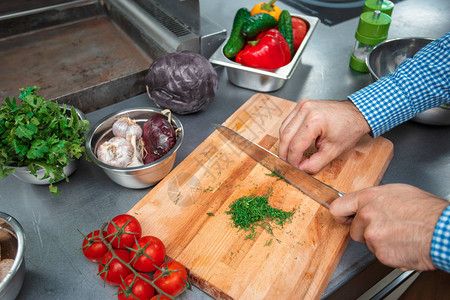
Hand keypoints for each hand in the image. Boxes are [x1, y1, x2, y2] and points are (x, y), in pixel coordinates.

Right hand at [279, 99, 369, 173]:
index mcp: (315, 121)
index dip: (293, 160)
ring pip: (283, 128)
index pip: (295, 146)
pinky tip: (292, 143)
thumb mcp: (333, 151)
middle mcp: (306, 110)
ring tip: (289, 155)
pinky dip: (287, 134)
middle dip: (284, 153)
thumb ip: (315, 163)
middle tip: (287, 164)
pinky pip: (288, 122)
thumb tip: (300, 169)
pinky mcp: (301, 105)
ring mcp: (302, 105)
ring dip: (284, 144)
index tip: (293, 169)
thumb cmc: (349, 129)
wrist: (357, 113)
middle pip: (285, 136)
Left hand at [329, 184, 448, 270]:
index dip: (341, 215)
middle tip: (387, 228)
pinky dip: (390, 253)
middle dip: (366, 231)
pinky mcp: (381, 254)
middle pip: (354, 230)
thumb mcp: (396, 192)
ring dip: (380, 242)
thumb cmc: (426, 210)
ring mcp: (372, 236)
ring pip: (368, 243)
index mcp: (368, 198)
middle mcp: (366, 216)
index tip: (344, 219)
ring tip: (400, 234)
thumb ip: (374, 199)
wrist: (443, 231)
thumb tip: (364, 204)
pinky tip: (404, 244)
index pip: (337, 207)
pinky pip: (380, 255)